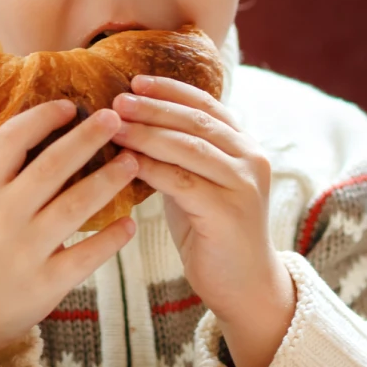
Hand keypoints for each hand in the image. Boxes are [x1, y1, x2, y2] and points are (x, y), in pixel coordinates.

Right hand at [0, 100, 139, 355]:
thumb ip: (6, 173)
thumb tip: (55, 128)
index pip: (10, 140)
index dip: (42, 117)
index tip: (69, 107)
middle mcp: (1, 216)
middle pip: (52, 166)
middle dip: (87, 137)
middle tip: (116, 118)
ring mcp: (24, 251)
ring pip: (76, 205)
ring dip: (109, 179)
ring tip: (133, 161)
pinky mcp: (45, 283)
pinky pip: (87, 254)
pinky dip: (112, 237)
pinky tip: (130, 222)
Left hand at [111, 76, 294, 366]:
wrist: (244, 286)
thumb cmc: (212, 233)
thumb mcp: (198, 184)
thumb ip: (179, 156)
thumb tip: (131, 125)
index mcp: (246, 146)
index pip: (207, 105)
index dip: (171, 90)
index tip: (136, 81)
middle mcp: (252, 159)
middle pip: (196, 121)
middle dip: (153, 107)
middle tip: (116, 100)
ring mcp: (244, 184)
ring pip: (189, 147)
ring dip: (147, 133)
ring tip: (114, 124)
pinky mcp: (229, 211)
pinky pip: (182, 181)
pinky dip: (151, 167)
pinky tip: (125, 162)